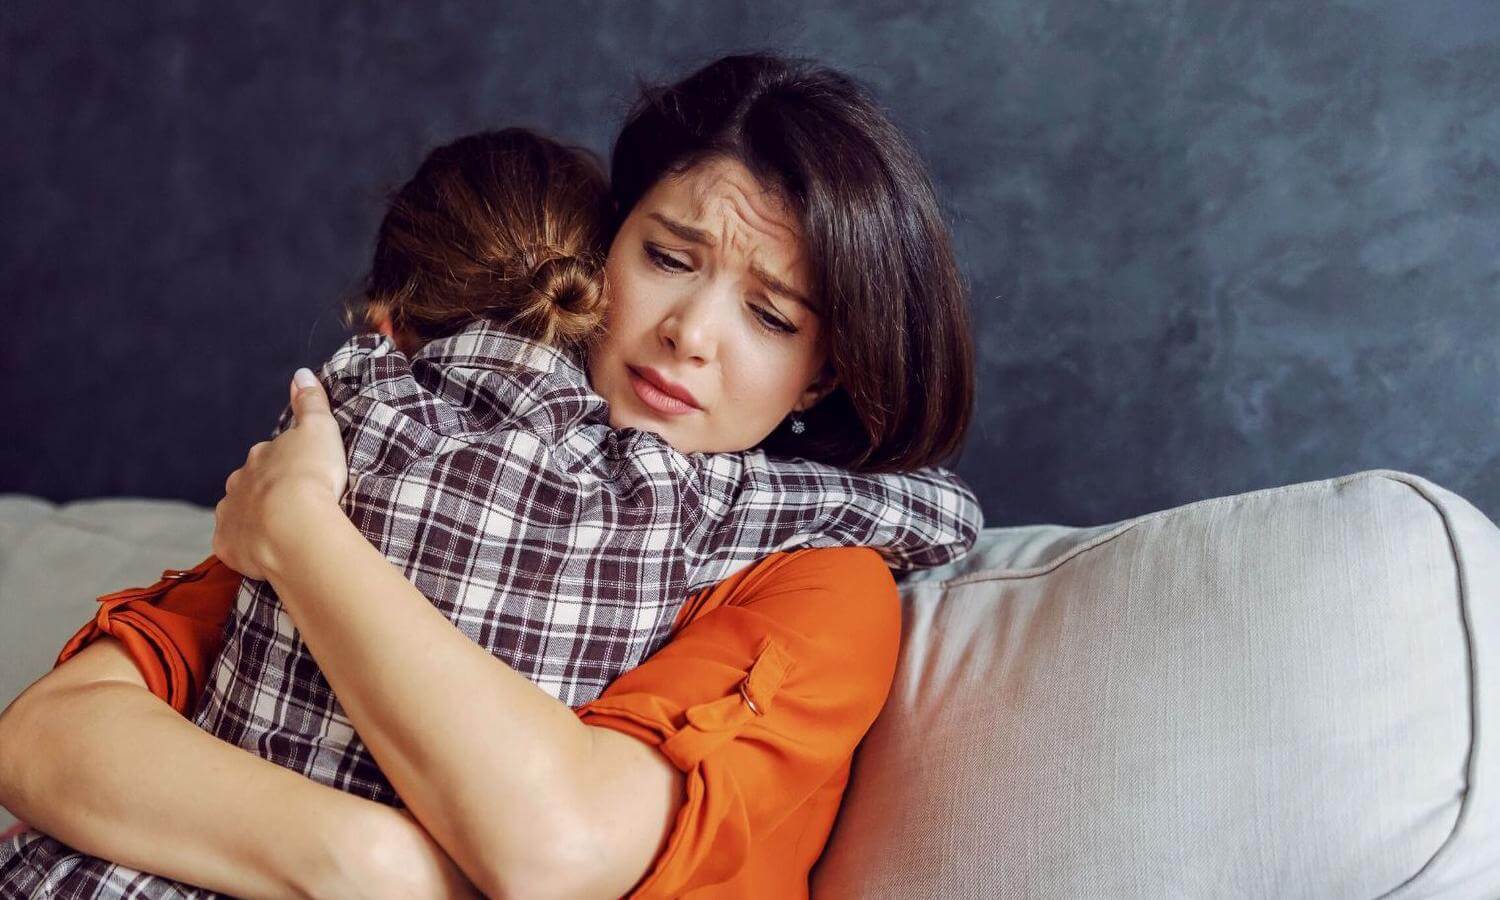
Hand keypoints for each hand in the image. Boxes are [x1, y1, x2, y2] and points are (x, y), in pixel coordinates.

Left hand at [213, 369, 348, 579]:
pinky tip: (264, 553)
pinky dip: (245, 547)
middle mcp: (238, 483)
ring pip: (239, 514)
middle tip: (292, 504)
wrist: (294, 526)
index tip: (302, 473)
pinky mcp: (228, 546)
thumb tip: (301, 374)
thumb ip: (311, 402)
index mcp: (260, 457)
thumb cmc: (311, 476)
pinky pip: (234, 545)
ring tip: (280, 531)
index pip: (268, 456)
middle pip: (249, 484)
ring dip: (254, 519)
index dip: (284, 464)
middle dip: (265, 491)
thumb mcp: (320, 430)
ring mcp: (230, 516)